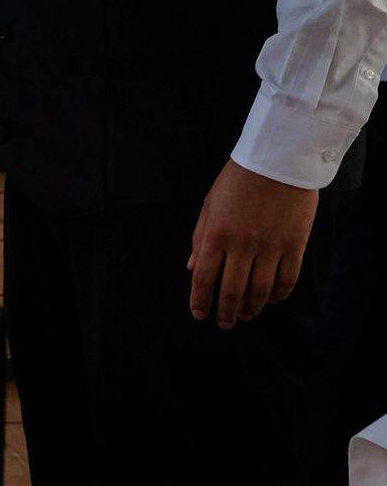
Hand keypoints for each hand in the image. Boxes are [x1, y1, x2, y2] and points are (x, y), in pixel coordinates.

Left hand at [187, 160, 318, 329]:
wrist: (276, 162)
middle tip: (224, 323)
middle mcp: (242, 245)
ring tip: (245, 315)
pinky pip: (287, 281)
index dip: (200, 300)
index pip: (204, 277)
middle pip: (232, 291)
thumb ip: (200, 239)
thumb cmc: (238, 180)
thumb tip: (191, 268)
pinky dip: (277, 296)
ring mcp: (270, 247)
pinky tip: (269, 300)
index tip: (200, 314)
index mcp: (216, 234)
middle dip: (226, 312)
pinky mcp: (294, 246)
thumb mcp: (209, 205)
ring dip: (251, 308)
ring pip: (260, 291)